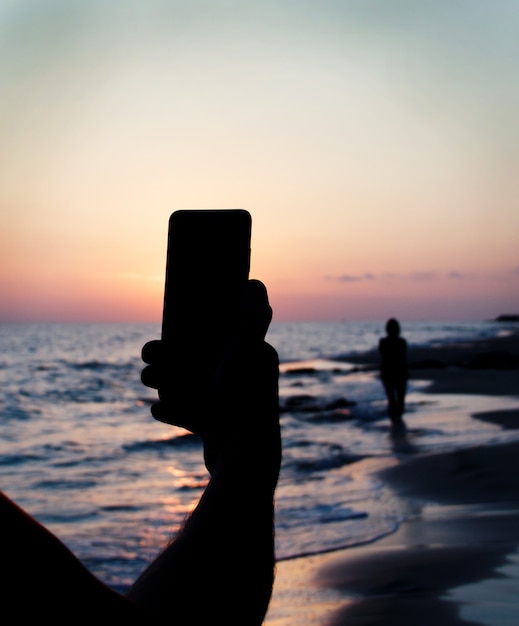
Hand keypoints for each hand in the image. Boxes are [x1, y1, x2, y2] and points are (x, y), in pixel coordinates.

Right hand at [141, 280, 279, 477]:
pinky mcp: (219, 428)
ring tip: (149, 383)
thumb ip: (253, 317)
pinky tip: (161, 410)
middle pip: (198, 358)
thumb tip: (253, 282)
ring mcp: (231, 404)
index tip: (164, 336)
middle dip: (168, 358)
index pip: (215, 334)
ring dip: (166, 381)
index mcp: (253, 357)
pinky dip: (175, 409)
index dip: (187, 331)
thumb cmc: (242, 402)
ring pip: (191, 384)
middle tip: (148, 358)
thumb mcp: (246, 353)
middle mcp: (245, 378)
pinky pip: (191, 412)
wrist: (242, 460)